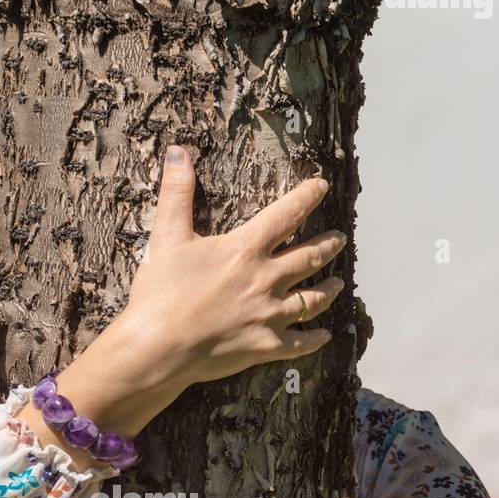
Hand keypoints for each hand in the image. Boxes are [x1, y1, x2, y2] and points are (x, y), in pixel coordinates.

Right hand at [17, 150, 345, 451]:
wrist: (158, 346)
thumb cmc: (161, 292)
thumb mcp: (167, 236)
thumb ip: (177, 192)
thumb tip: (177, 150)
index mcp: (246, 248)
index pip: (287, 214)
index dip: (307, 197)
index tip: (322, 188)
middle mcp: (266, 279)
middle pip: (309, 257)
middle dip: (328, 245)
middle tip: (340, 238)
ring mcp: (269, 315)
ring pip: (312, 299)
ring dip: (328, 290)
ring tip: (339, 282)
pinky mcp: (264, 346)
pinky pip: (299, 342)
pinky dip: (314, 338)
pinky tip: (325, 335)